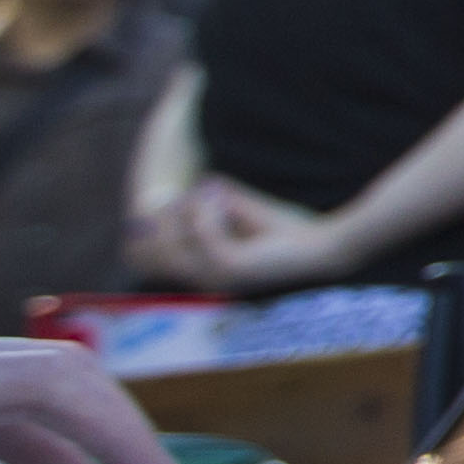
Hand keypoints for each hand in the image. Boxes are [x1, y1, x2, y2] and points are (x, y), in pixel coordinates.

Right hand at [137, 174, 336, 294]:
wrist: (319, 245)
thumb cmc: (279, 228)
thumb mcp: (235, 210)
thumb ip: (208, 200)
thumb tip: (187, 185)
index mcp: (198, 270)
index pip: (145, 257)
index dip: (150, 224)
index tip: (176, 197)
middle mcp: (200, 279)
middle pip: (151, 249)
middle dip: (167, 214)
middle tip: (200, 192)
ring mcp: (212, 276)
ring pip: (172, 240)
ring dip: (189, 209)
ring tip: (216, 193)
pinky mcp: (230, 268)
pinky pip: (201, 234)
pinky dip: (208, 210)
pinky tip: (224, 199)